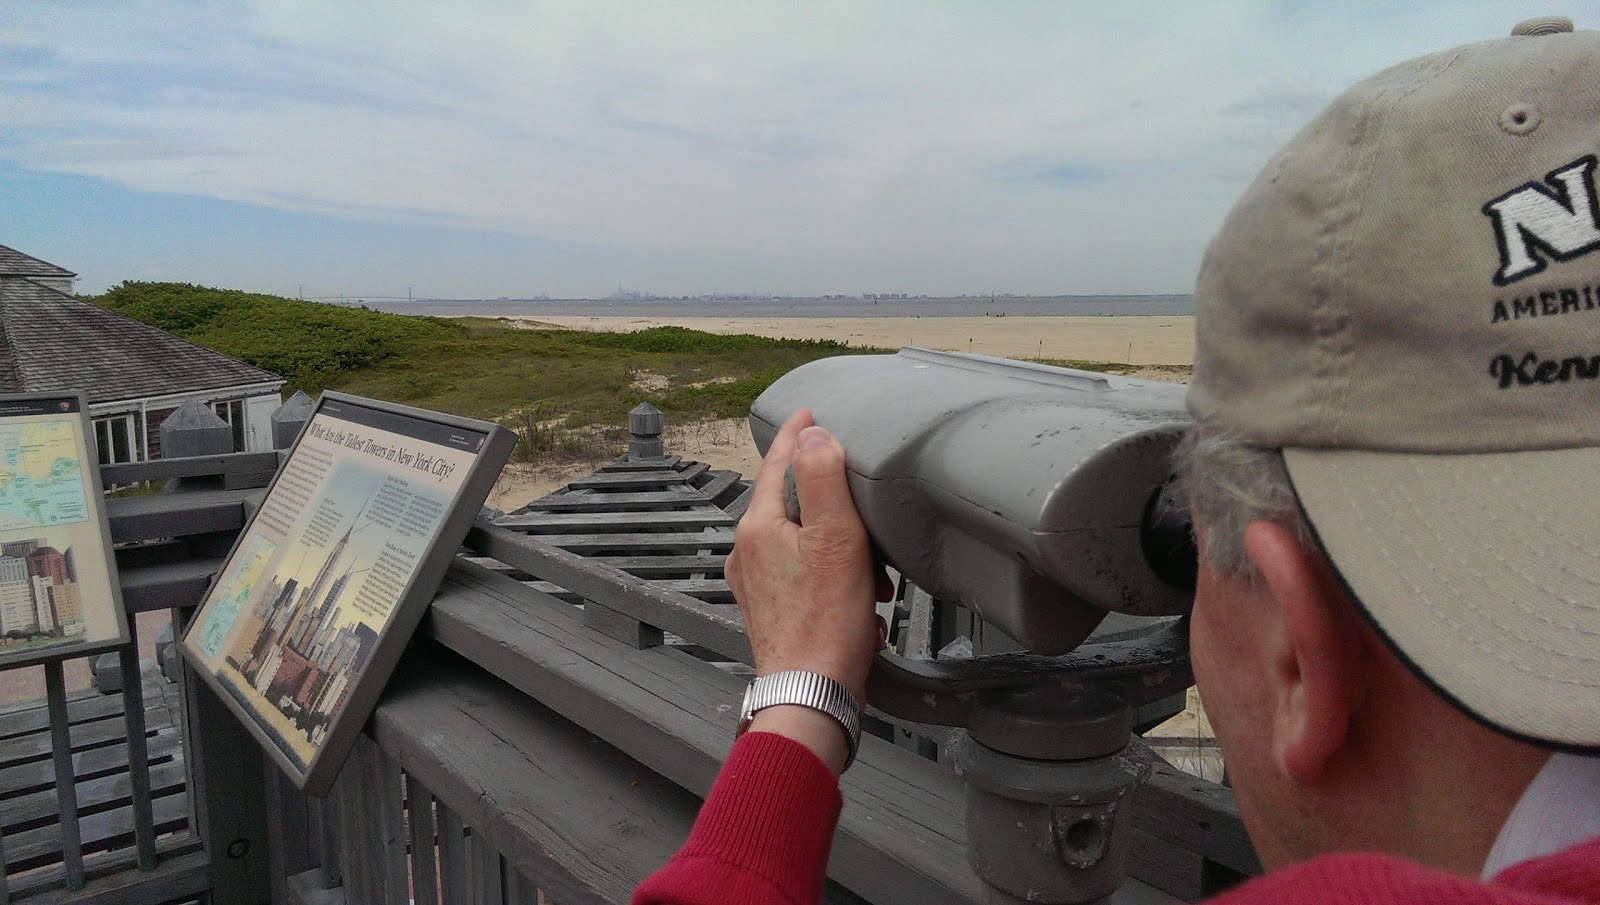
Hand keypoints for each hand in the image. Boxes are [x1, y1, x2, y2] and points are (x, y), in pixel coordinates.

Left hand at [727, 410, 884, 768]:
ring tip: (870, 576)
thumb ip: (824, 477)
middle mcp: (747, 552)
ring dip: (839, 549)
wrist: (811, 691)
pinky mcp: (770, 610)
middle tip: (865, 517)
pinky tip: (858, 601)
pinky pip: (803, 575)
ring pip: (801, 542)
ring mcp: (755, 584)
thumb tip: (812, 435)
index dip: (796, 434)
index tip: (809, 414)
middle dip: (833, 506)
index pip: (776, 462)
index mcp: (758, 526)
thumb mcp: (836, 536)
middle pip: (791, 503)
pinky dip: (831, 578)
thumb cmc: (826, 622)